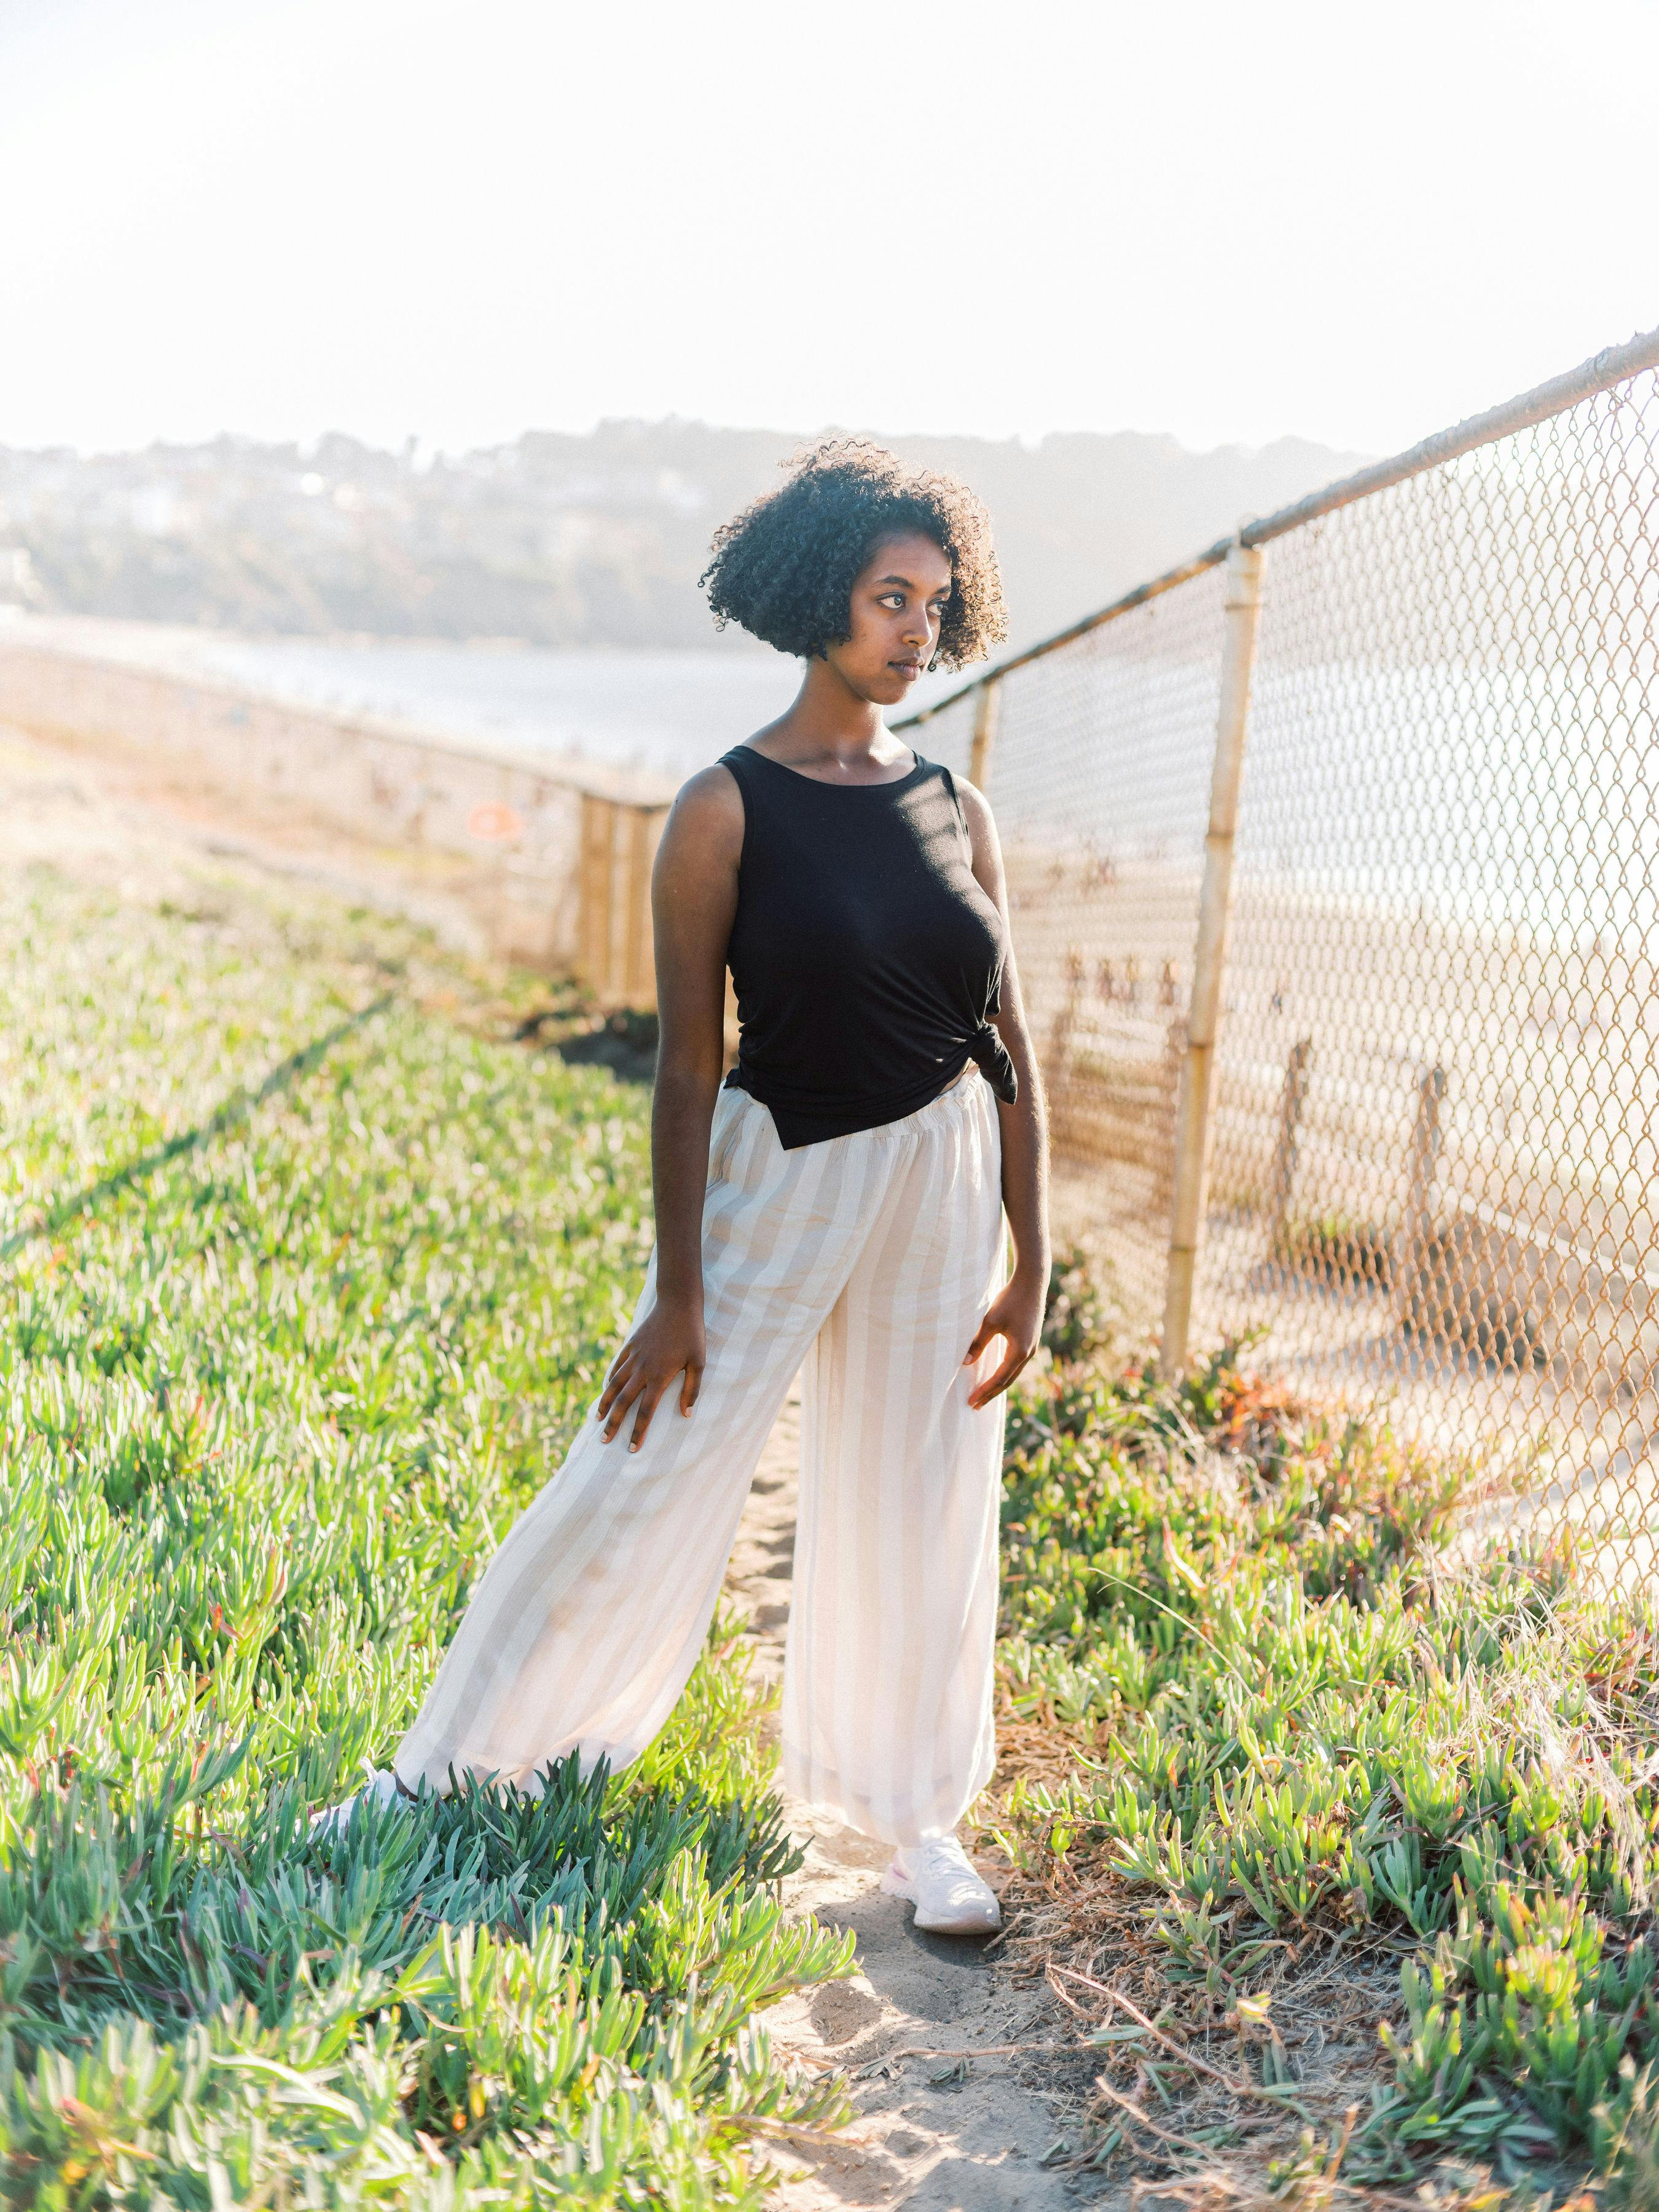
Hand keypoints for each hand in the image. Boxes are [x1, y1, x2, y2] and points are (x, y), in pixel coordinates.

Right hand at [597, 1295, 705, 1450]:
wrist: (678, 1304)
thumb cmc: (692, 1335)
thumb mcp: (699, 1363)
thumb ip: (692, 1390)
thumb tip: (687, 1415)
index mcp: (659, 1377)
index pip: (645, 1411)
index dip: (638, 1432)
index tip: (632, 1448)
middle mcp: (642, 1369)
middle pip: (624, 1402)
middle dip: (613, 1423)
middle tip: (603, 1440)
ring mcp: (633, 1357)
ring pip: (614, 1385)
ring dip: (605, 1404)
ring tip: (596, 1419)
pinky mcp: (630, 1345)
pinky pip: (616, 1367)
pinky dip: (609, 1380)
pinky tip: (606, 1391)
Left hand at [962, 1273, 1044, 1408]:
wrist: (1032, 1282)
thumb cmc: (1010, 1300)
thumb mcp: (990, 1321)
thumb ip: (978, 1342)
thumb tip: (965, 1363)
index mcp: (1019, 1351)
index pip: (1000, 1379)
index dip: (985, 1391)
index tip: (972, 1402)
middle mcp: (1028, 1352)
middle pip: (1008, 1380)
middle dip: (992, 1393)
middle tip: (976, 1405)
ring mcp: (1032, 1346)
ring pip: (1014, 1372)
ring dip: (999, 1384)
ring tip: (985, 1393)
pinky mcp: (1031, 1339)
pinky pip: (1017, 1362)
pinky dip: (1006, 1372)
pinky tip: (997, 1371)